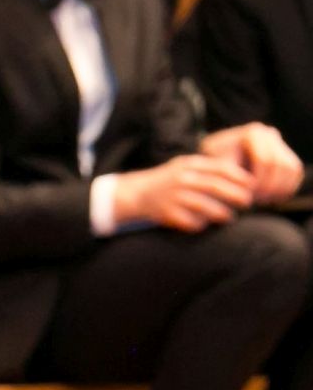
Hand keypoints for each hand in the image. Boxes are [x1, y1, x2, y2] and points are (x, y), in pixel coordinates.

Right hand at [110, 153, 255, 231]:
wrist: (137, 194)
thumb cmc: (169, 180)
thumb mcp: (186, 166)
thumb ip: (209, 168)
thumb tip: (241, 176)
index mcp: (189, 165)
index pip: (220, 168)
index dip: (239, 176)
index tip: (252, 184)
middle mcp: (182, 179)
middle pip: (216, 187)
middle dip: (235, 195)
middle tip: (248, 202)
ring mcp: (174, 197)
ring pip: (206, 207)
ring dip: (222, 213)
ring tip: (230, 217)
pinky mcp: (168, 214)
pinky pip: (191, 222)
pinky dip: (201, 224)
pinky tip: (206, 224)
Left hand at [201, 122, 304, 203]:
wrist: (215, 162)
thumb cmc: (212, 166)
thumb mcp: (216, 169)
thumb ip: (231, 176)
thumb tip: (247, 188)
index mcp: (253, 133)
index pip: (265, 160)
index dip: (259, 183)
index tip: (248, 198)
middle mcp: (269, 134)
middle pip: (281, 165)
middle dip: (269, 188)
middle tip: (257, 203)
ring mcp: (279, 144)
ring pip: (292, 169)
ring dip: (279, 189)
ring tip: (262, 202)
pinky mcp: (285, 155)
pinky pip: (295, 173)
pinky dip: (286, 188)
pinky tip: (271, 200)